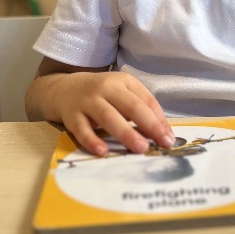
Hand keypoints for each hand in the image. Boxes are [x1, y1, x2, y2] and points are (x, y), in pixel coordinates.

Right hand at [29, 63, 175, 156]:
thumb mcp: (123, 92)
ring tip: (140, 148)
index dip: (159, 119)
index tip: (169, 138)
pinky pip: (82, 129)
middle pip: (130, 106)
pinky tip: (103, 152)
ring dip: (126, 133)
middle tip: (162, 143)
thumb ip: (143, 108)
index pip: (146, 100)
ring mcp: (87, 101)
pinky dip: (92, 141)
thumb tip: (164, 132)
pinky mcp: (71, 115)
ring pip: (108, 117)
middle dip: (148, 125)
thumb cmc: (101, 94)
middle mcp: (106, 88)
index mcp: (124, 81)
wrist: (64, 88)